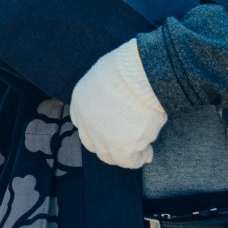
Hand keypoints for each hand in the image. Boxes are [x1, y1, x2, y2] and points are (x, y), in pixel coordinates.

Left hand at [68, 40, 166, 168]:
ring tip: (141, 152)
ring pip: (110, 156)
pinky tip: (148, 154)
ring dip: (124, 155)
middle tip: (125, 144)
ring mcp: (102, 136)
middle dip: (108, 145)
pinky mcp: (121, 147)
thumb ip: (107, 89)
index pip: (82, 123)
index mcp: (80, 100)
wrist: (140, 74)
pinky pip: (129, 161)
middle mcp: (86, 121)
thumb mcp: (107, 73)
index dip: (96, 129)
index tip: (111, 129)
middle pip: (94, 144)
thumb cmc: (130, 66)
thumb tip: (121, 96)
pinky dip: (139, 159)